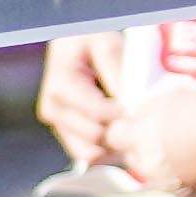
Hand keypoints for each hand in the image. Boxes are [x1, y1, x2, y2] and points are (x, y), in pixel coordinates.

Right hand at [36, 30, 131, 169]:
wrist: (73, 45)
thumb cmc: (90, 41)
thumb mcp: (105, 43)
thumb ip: (117, 70)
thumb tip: (131, 100)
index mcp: (61, 86)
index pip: (98, 114)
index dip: (125, 113)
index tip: (142, 106)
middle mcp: (53, 109)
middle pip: (95, 137)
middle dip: (121, 131)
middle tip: (141, 118)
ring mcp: (58, 125)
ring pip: (91, 153)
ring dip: (115, 144)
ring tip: (132, 126)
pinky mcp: (66, 135)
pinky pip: (90, 155)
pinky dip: (109, 150)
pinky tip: (122, 132)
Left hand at [104, 79, 195, 196]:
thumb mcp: (172, 97)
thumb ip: (146, 111)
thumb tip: (136, 120)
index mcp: (139, 139)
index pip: (111, 137)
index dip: (122, 128)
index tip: (133, 125)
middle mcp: (147, 168)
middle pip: (131, 159)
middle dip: (141, 149)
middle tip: (167, 135)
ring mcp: (167, 188)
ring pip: (152, 180)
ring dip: (162, 168)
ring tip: (189, 152)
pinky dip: (185, 190)